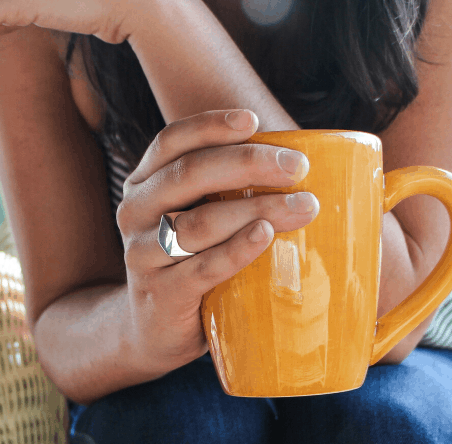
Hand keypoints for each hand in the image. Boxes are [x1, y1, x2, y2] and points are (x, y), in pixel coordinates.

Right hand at [118, 109, 319, 374]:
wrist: (154, 329)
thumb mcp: (198, 215)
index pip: (172, 141)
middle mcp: (137, 211)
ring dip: (256, 209)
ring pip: (199, 222)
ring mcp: (143, 254)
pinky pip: (202, 267)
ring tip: (304, 206)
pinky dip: (237, 250)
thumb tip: (314, 164)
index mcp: (146, 182)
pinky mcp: (161, 294)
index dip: (211, 125)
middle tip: (298, 167)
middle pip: (189, 174)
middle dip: (248, 163)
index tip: (254, 121)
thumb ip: (231, 188)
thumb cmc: (193, 259)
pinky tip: (265, 236)